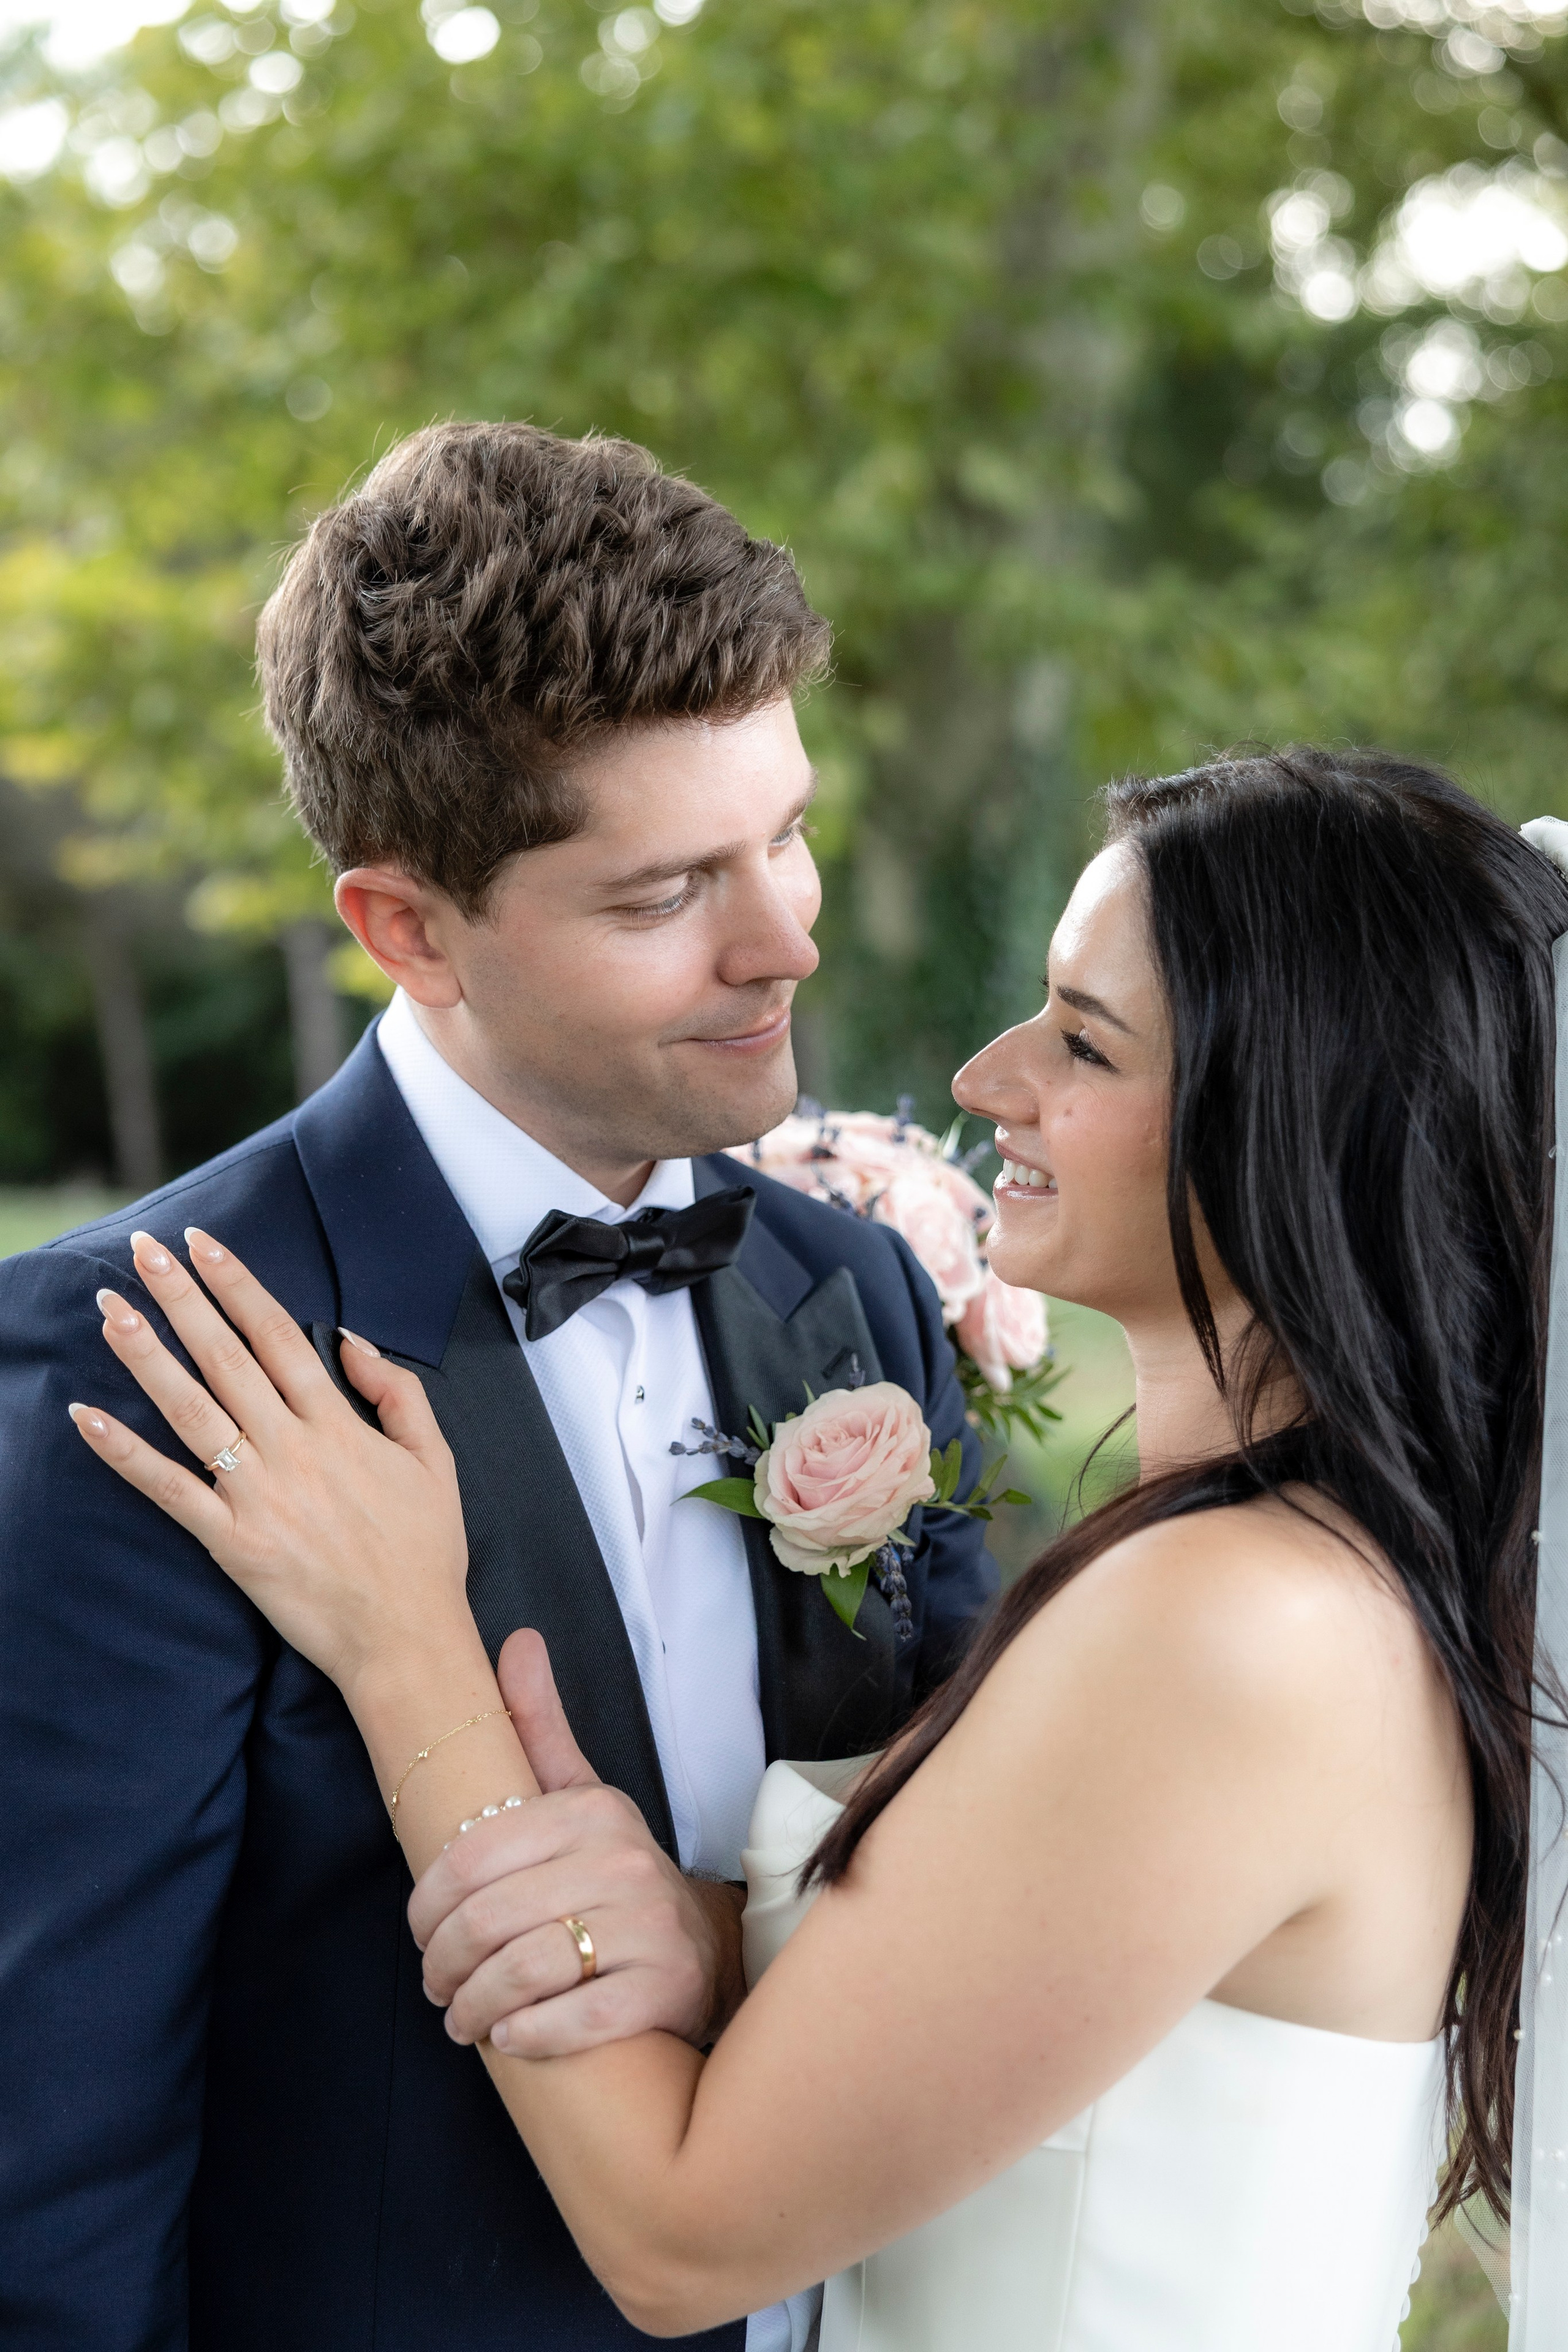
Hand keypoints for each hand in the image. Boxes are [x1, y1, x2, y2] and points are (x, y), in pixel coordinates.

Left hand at [69, 1227, 478, 1702]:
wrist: (407, 1637)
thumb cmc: (425, 1552)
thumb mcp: (435, 1459)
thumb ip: (396, 1393)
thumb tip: (351, 1342)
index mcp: (339, 1425)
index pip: (277, 1335)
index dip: (237, 1285)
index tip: (203, 1244)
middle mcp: (293, 1449)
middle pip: (225, 1357)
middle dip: (182, 1298)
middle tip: (144, 1250)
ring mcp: (258, 1494)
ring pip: (191, 1409)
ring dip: (146, 1355)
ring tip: (111, 1310)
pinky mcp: (231, 1542)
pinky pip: (169, 1489)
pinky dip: (125, 1453)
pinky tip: (89, 1416)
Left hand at [407, 1629, 746, 2058]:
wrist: (705, 1947)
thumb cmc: (614, 1873)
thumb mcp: (580, 1797)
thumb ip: (539, 1727)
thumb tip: (518, 1639)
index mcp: (591, 1811)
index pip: (473, 1855)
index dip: (428, 1902)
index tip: (419, 1930)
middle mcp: (623, 1861)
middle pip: (490, 1919)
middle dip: (443, 1963)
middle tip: (435, 1983)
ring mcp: (647, 1927)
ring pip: (523, 1972)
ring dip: (474, 2006)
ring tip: (461, 2016)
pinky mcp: (662, 1990)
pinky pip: (573, 2019)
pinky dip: (527, 2034)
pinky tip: (508, 2036)